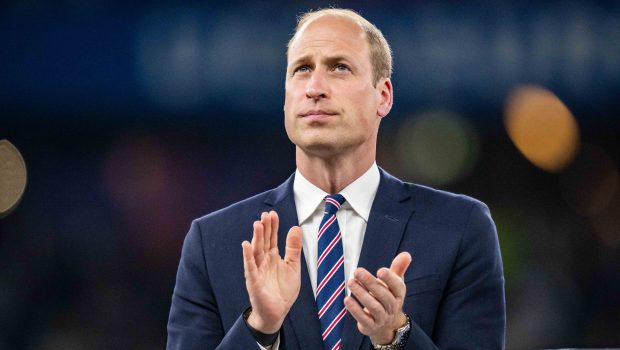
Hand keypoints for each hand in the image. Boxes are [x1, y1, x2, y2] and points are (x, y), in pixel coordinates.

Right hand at [241, 211, 302, 332]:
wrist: (277, 312)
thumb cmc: (283, 291)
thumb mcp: (293, 266)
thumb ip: (293, 248)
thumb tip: (295, 228)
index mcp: (273, 257)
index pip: (272, 238)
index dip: (272, 226)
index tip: (272, 214)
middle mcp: (263, 261)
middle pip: (263, 242)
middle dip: (264, 229)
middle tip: (265, 215)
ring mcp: (257, 270)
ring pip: (256, 251)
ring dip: (256, 238)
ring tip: (257, 224)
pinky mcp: (253, 281)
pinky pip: (250, 267)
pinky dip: (248, 256)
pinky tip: (246, 245)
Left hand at [344, 252, 411, 344]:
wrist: (387, 326)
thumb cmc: (388, 297)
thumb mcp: (394, 283)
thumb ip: (398, 268)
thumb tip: (406, 254)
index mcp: (399, 295)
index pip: (397, 287)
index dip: (390, 279)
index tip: (380, 270)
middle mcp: (392, 307)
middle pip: (383, 295)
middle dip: (370, 283)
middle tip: (357, 271)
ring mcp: (382, 318)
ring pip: (373, 306)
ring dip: (361, 294)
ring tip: (350, 282)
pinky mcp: (371, 326)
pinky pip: (364, 319)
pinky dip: (355, 310)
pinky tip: (347, 299)